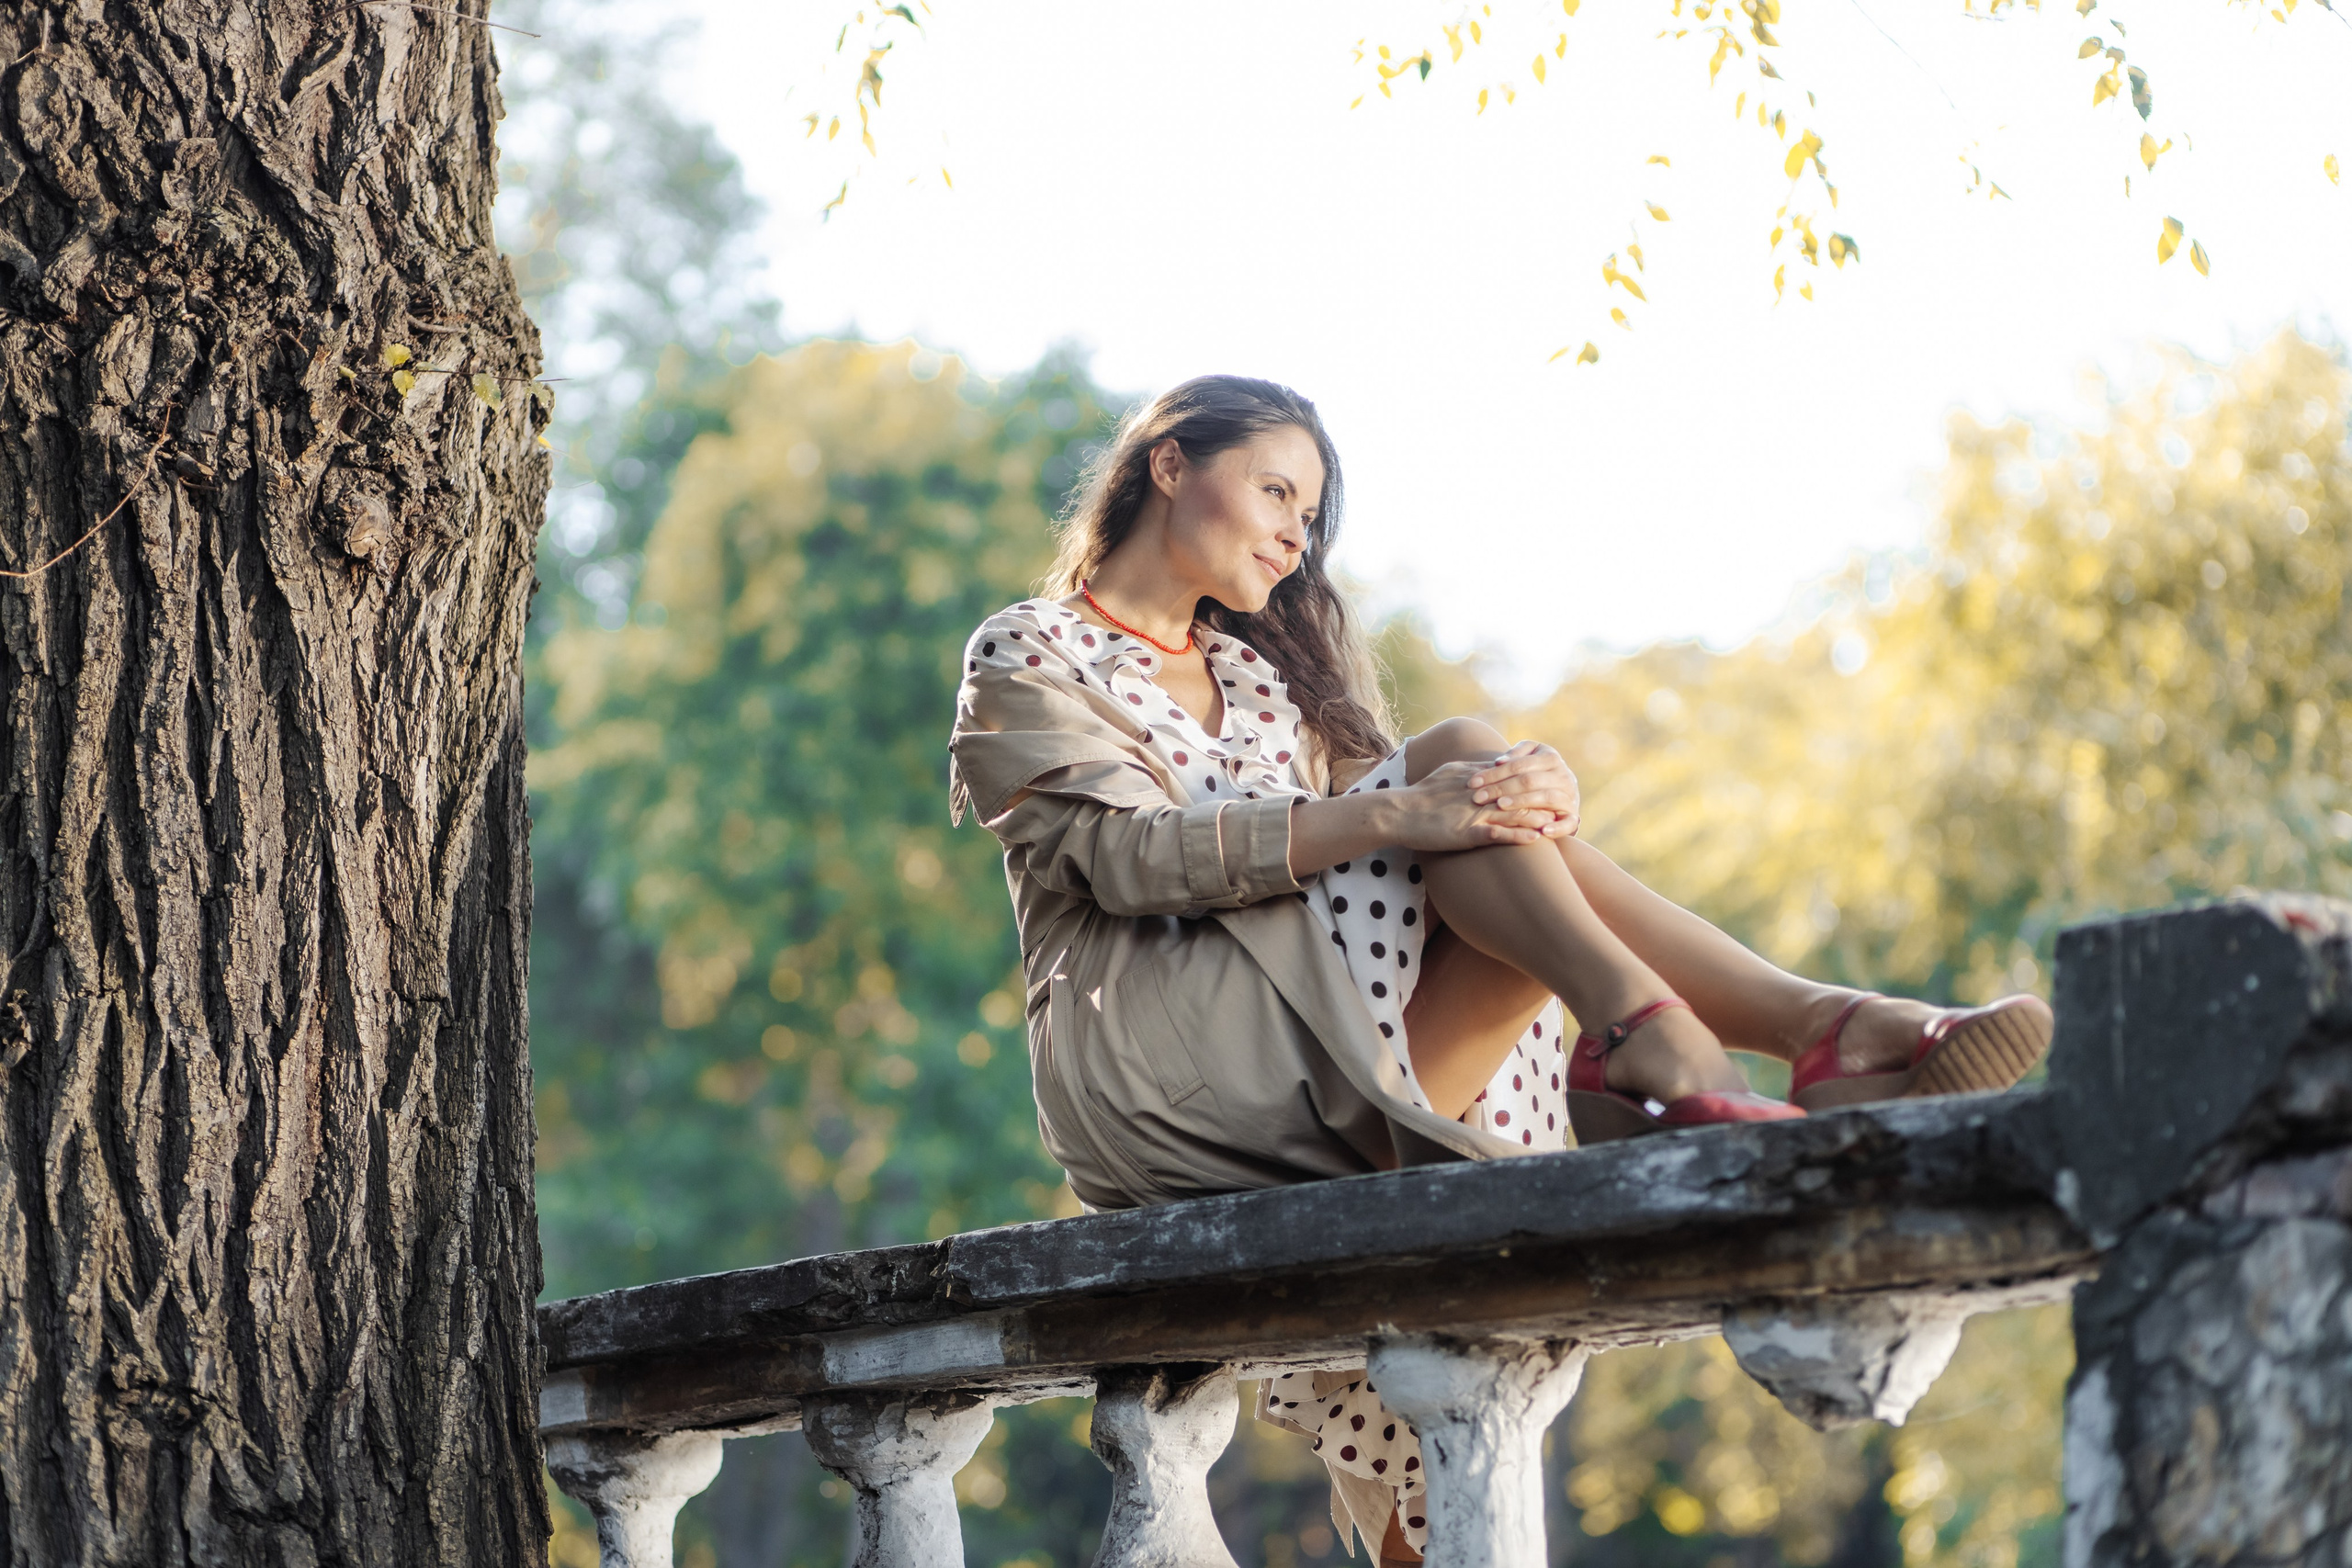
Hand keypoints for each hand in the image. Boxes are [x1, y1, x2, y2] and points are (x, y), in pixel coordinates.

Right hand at [1384, 759, 1563, 851]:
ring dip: (1538, 816)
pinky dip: (1519, 836)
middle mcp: (1477, 792)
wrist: (1397, 812)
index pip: (1508, 774)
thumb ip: (1469, 770)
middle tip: (1564, 801)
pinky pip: (1499, 834)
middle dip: (1542, 797)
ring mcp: (1473, 813)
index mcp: (1473, 776)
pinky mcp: (1467, 833)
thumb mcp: (1446, 773)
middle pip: (1518, 792)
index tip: (1549, 782)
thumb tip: (1488, 767)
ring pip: (1514, 812)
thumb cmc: (1418, 796)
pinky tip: (1537, 839)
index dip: (1530, 779)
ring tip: (1560, 821)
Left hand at [1466, 741, 1579, 836]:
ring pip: (1546, 797)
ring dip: (1522, 802)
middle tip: (1477, 797)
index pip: (1519, 764)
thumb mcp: (1529, 758)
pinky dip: (1557, 828)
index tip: (1473, 782)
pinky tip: (1541, 831)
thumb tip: (1500, 761)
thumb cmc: (1535, 774)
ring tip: (1500, 806)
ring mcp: (1570, 796)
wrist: (1562, 793)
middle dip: (1501, 788)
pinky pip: (1569, 823)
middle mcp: (1563, 776)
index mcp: (1551, 757)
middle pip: (1529, 780)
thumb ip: (1516, 755)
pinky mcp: (1573, 817)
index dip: (1495, 772)